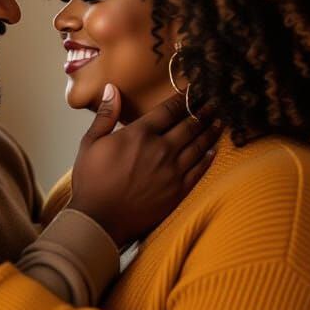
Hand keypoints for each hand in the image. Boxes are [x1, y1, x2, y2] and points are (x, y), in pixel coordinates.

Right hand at [67, 86, 221, 248]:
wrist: (99, 220)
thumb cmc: (91, 182)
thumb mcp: (90, 144)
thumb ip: (105, 115)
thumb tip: (112, 88)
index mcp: (139, 134)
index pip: (169, 110)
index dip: (183, 98)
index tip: (193, 91)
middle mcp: (161, 150)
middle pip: (189, 125)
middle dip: (203, 111)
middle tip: (213, 102)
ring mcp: (172, 172)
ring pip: (199, 145)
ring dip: (210, 131)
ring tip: (219, 121)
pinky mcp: (178, 191)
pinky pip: (199, 170)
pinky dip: (208, 158)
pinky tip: (214, 151)